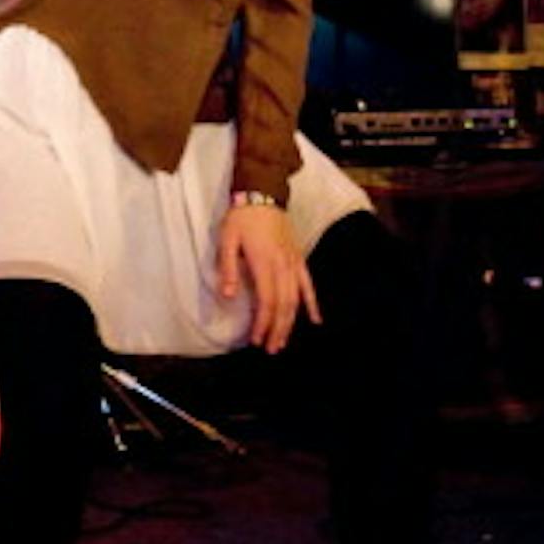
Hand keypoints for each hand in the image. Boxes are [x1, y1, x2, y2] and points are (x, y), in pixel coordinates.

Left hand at [216, 203, 320, 353]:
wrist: (263, 194)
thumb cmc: (241, 218)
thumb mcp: (227, 239)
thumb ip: (228, 268)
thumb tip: (228, 296)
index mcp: (264, 263)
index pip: (266, 301)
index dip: (263, 323)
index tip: (256, 339)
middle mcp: (283, 266)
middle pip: (284, 306)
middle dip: (278, 330)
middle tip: (271, 349)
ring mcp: (294, 263)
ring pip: (296, 300)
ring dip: (291, 323)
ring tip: (284, 341)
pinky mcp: (299, 259)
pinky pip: (309, 285)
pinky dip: (313, 303)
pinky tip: (316, 319)